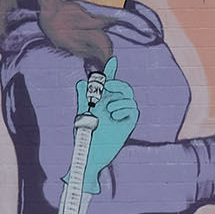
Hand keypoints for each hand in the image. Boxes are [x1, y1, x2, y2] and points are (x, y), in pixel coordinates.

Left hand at [81, 59, 136, 179]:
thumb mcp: (82, 114)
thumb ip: (83, 98)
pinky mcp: (129, 122)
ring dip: (117, 100)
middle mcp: (114, 105)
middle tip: (106, 84)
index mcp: (102, 102)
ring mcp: (123, 113)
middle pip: (122, 87)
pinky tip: (114, 116)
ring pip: (128, 96)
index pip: (109, 84)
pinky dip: (122, 109)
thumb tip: (81, 82)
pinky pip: (132, 108)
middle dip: (116, 83)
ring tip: (107, 111)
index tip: (113, 60)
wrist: (90, 153)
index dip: (111, 72)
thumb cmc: (85, 136)